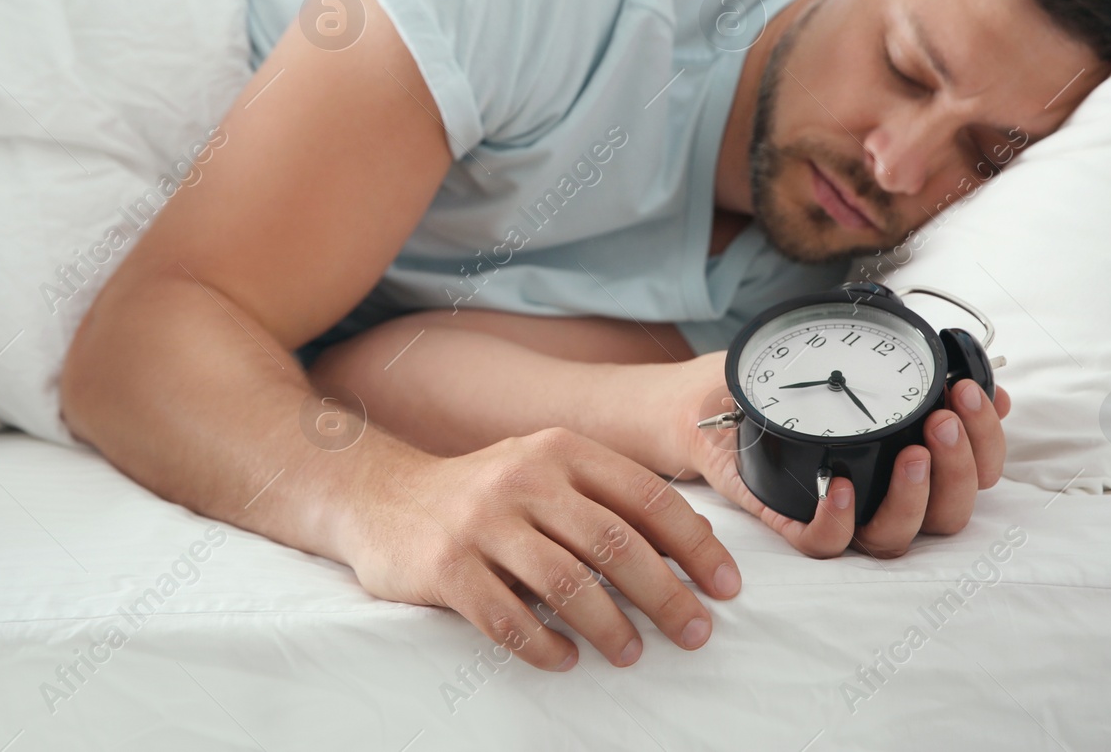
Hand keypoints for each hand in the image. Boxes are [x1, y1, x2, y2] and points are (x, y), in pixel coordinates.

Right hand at [341, 427, 742, 670]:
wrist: (384, 497)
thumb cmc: (486, 493)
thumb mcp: (545, 471)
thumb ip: (607, 497)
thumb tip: (693, 546)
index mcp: (560, 450)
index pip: (647, 497)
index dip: (696, 546)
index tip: (726, 587)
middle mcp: (524, 479)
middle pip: (615, 543)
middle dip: (665, 595)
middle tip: (693, 632)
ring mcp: (482, 523)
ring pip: (567, 584)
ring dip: (611, 627)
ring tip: (631, 652)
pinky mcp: (446, 568)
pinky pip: (509, 620)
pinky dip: (545, 647)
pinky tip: (565, 659)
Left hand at [667, 353, 1010, 559]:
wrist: (701, 396)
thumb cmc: (778, 381)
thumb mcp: (848, 359)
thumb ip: (911, 373)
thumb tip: (982, 382)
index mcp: (908, 456)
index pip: (975, 471)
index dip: (987, 442)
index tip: (972, 394)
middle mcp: (883, 492)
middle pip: (950, 511)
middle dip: (960, 466)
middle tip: (943, 419)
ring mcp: (840, 509)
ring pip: (897, 536)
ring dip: (915, 495)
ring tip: (911, 451)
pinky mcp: (788, 517)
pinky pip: (824, 544)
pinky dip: (837, 523)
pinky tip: (841, 488)